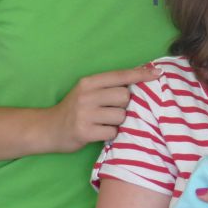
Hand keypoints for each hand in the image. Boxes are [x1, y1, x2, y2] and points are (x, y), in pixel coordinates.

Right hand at [46, 64, 160, 152]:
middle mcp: (87, 95)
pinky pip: (113, 132)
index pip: (120, 76)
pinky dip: (111, 134)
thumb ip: (109, 86)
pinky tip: (100, 132)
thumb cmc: (75, 109)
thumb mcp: (88, 91)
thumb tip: (142, 75)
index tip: (158, 73)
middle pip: (124, 97)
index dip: (140, 74)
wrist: (49, 128)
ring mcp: (85, 114)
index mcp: (89, 82)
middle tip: (112, 110)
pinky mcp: (84, 132)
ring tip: (105, 122)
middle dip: (125, 106)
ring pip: (121, 116)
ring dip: (118, 122)